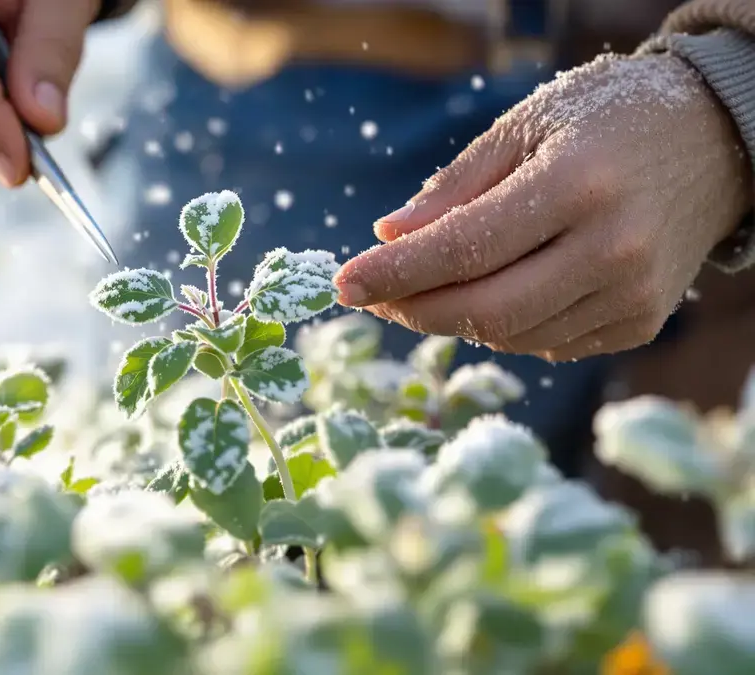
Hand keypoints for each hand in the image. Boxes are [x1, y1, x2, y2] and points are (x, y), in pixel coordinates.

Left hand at [334, 54, 752, 361]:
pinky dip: (503, 326)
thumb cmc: (604, 121)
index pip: (464, 249)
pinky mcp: (640, 322)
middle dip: (414, 309)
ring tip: (428, 287)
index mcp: (577, 185)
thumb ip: (453, 189)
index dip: (395, 273)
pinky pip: (546, 342)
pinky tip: (493, 291)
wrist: (715, 140)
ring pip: (511, 334)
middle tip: (375, 296)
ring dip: (454, 318)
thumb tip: (386, 237)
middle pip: (485, 309)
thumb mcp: (523, 127)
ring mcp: (632, 294)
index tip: (343, 282)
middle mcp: (613, 247)